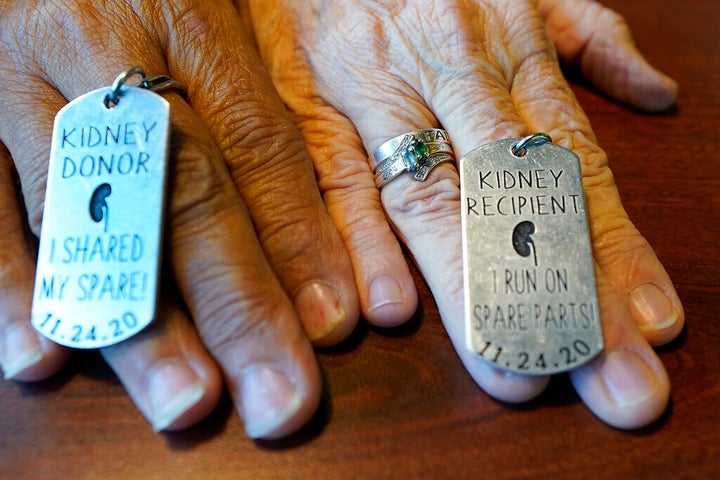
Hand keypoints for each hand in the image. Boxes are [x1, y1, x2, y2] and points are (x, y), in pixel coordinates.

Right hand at [0, 0, 360, 437]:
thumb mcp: (211, 4)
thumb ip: (249, 90)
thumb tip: (311, 215)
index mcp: (188, 16)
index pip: (258, 144)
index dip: (298, 238)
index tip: (332, 323)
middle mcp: (107, 53)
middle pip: (187, 195)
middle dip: (238, 306)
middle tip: (279, 397)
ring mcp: (22, 84)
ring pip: (88, 216)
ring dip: (138, 319)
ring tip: (187, 398)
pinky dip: (13, 285)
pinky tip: (42, 357)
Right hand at [246, 0, 683, 427]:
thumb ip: (588, 33)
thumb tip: (656, 92)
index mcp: (507, 48)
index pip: (571, 164)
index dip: (611, 247)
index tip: (648, 322)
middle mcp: (448, 76)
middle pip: (515, 198)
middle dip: (563, 293)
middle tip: (607, 378)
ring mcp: (376, 94)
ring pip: (432, 200)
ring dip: (475, 287)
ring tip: (515, 365)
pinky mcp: (308, 107)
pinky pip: (337, 179)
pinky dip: (363, 241)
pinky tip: (391, 308)